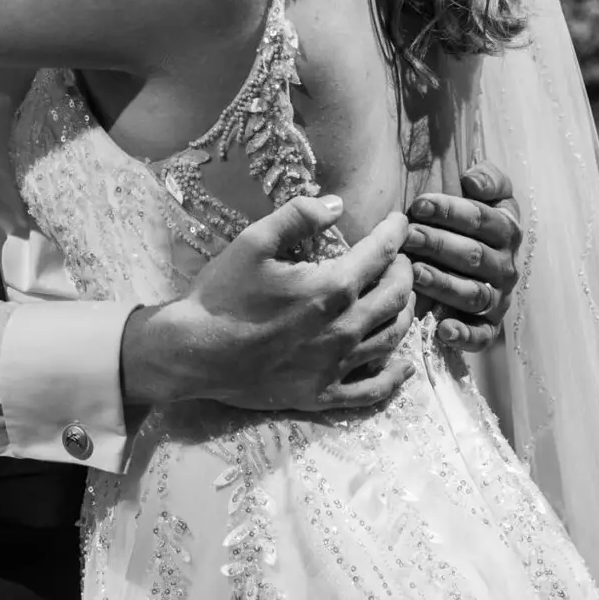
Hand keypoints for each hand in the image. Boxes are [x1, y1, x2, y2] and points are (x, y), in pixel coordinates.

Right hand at [120, 194, 416, 412]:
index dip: (395, 233)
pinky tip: (403, 364)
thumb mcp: (253, 242)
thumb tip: (337, 204)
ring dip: (405, 313)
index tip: (400, 222)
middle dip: (405, 271)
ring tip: (403, 298)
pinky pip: (372, 389)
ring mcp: (335, 366)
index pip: (380, 254)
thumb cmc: (221, 296)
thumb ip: (298, 217)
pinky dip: (394, 376)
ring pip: (392, 338)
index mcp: (331, 289)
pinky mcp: (322, 394)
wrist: (193, 354)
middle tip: (400, 259)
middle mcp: (344, 329)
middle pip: (396, 297)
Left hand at [405, 163, 522, 351]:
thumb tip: (473, 181)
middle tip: (408, 237)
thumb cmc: (465, 221)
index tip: (419, 204)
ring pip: (473, 293)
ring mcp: (498, 298)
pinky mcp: (488, 326)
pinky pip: (481, 335)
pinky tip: (442, 329)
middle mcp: (505, 266)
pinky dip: (464, 335)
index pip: (483, 219)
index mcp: (506, 230)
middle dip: (439, 244)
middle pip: (475, 255)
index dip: (452, 211)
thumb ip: (488, 178)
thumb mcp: (482, 194)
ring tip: (413, 273)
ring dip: (444, 283)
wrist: (464, 260)